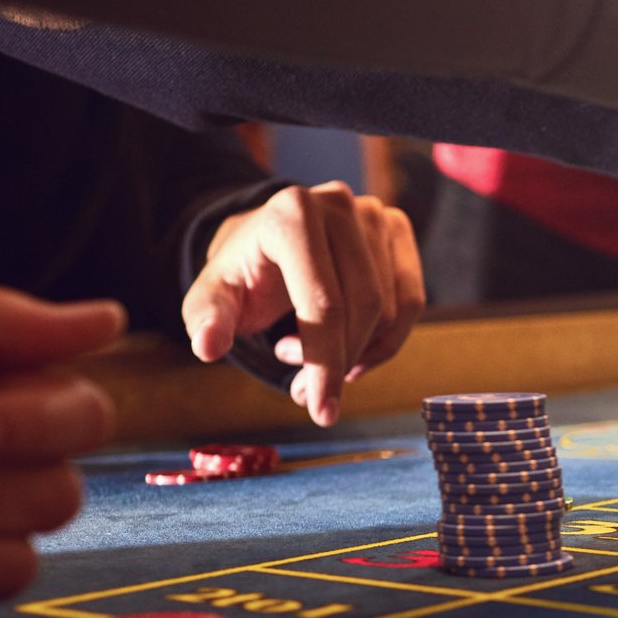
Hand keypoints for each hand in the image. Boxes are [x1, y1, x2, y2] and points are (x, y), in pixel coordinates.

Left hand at [183, 182, 423, 426]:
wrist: (269, 239)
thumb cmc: (245, 272)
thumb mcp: (214, 295)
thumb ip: (207, 318)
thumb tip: (208, 346)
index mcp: (292, 215)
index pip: (324, 303)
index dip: (326, 363)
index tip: (323, 412)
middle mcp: (339, 205)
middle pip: (363, 308)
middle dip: (340, 361)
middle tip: (304, 389)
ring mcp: (375, 214)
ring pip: (389, 310)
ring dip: (357, 351)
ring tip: (313, 354)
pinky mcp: (398, 230)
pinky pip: (410, 303)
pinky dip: (385, 340)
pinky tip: (353, 351)